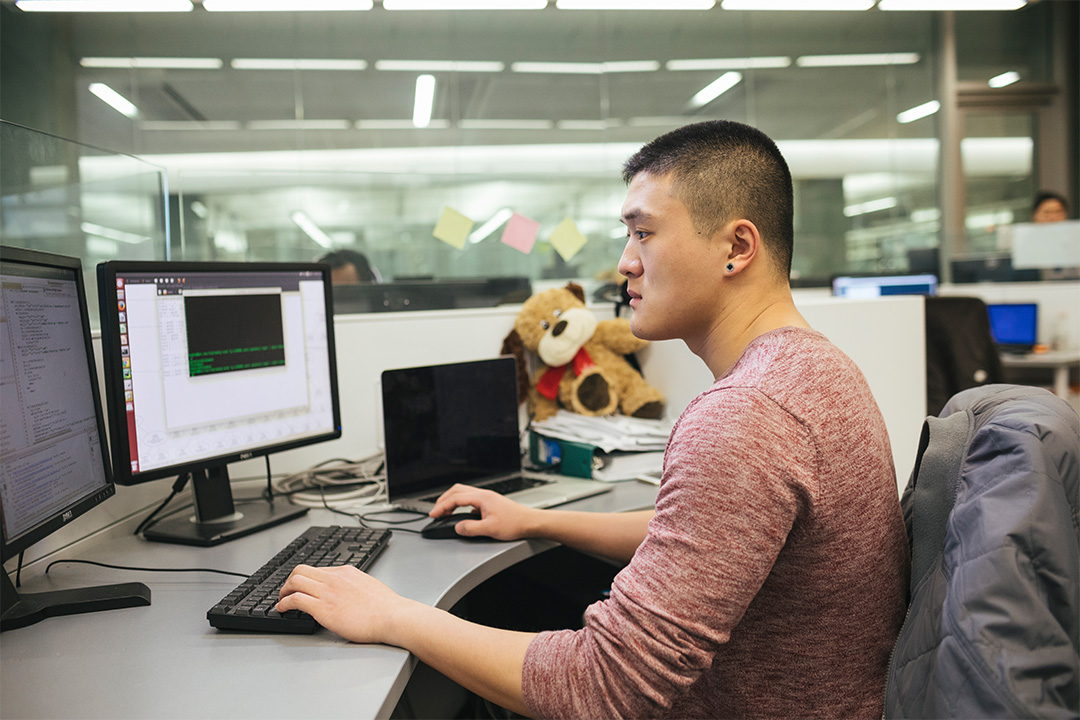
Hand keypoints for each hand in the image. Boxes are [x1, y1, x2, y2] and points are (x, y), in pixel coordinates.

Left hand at [276, 564, 410, 644]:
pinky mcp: (323, 608)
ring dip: (283, 591)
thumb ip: (354, 586)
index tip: (301, 586)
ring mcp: (328, 591)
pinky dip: (284, 603)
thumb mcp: (369, 587)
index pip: (318, 569)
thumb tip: (348, 594)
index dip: (306, 579)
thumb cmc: (387, 608)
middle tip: (286, 591)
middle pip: (301, 570)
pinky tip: (282, 609)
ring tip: (281, 600)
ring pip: (295, 581)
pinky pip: (295, 599)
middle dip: (289, 580)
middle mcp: (335, 578)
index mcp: (346, 572)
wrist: (392, 616)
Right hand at [428, 484, 539, 540]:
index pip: (456, 498)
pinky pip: (471, 499)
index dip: (442, 507)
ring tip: (445, 512)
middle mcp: (484, 494)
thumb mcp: (490, 529)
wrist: (530, 522)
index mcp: (482, 497)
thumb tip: (458, 527)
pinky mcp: (490, 503)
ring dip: (452, 501)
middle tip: (436, 511)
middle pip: (457, 491)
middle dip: (444, 500)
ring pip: (464, 493)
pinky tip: (461, 515)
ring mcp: (487, 498)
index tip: (433, 514)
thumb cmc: (515, 523)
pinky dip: (461, 504)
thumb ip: (471, 528)